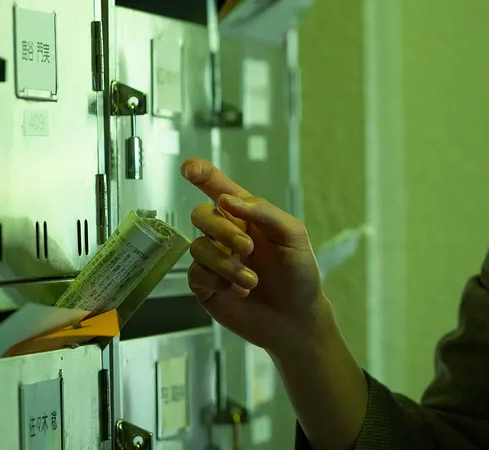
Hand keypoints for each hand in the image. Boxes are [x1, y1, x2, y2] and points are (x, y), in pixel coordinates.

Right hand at [181, 158, 329, 356]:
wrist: (296, 319)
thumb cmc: (299, 274)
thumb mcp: (293, 235)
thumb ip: (264, 211)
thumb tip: (228, 199)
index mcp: (247, 216)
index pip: (218, 187)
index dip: (202, 174)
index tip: (189, 168)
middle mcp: (226, 233)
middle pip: (201, 214)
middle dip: (221, 229)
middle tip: (247, 248)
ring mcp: (214, 259)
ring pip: (198, 246)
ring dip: (226, 263)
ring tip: (251, 282)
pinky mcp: (205, 285)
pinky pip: (195, 273)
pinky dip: (218, 281)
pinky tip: (240, 291)